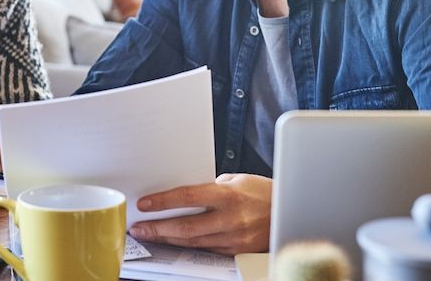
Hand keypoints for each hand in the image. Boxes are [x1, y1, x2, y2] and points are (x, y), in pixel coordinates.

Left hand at [129, 173, 271, 255]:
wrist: (291, 212)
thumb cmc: (264, 192)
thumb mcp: (238, 180)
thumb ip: (211, 186)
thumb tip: (185, 193)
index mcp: (229, 195)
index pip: (188, 197)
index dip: (163, 201)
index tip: (144, 204)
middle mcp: (231, 219)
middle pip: (186, 226)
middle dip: (158, 228)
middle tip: (139, 228)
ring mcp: (234, 238)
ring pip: (193, 242)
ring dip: (168, 239)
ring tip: (150, 235)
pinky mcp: (236, 251)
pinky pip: (206, 249)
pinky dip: (188, 246)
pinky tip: (174, 242)